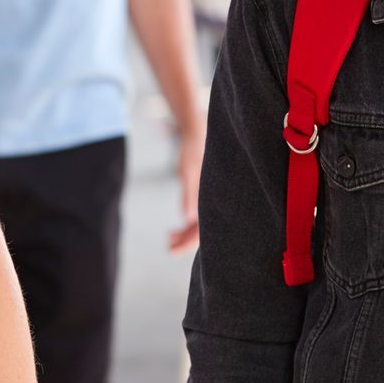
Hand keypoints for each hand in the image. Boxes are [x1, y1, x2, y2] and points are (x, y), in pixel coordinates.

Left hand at [170, 119, 203, 253]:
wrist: (196, 132)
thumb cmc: (193, 149)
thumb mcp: (188, 171)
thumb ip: (189, 195)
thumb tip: (188, 219)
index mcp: (213, 197)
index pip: (204, 230)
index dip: (189, 243)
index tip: (173, 250)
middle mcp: (214, 200)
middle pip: (203, 231)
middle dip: (185, 241)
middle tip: (169, 247)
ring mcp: (210, 199)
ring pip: (200, 224)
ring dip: (185, 233)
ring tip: (169, 238)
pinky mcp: (206, 195)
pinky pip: (200, 216)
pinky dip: (188, 224)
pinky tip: (176, 228)